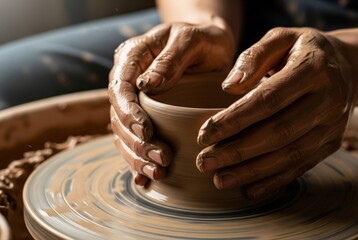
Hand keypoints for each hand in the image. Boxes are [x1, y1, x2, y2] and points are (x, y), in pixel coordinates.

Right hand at [108, 22, 235, 185]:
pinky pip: (136, 141)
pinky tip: (147, 179)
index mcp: (132, 56)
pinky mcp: (147, 116)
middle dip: (137, 142)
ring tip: (160, 172)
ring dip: (138, 157)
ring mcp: (136, 100)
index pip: (120, 88)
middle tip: (162, 157)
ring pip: (125, 134)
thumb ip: (170, 58)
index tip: (147, 131)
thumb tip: (147, 84)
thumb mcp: (191, 40)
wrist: (212, 46)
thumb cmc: (202, 39)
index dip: (129, 113)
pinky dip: (139, 162)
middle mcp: (128, 80)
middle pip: (120, 116)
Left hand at [196, 28, 357, 198]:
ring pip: (289, 155)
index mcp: (313, 69)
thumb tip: (229, 87)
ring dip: (252, 171)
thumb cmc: (302, 50)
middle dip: (238, 151)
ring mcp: (332, 126)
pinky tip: (248, 190)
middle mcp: (328, 100)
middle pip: (279, 132)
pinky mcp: (331, 144)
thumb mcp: (280, 38)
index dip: (235, 119)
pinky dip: (274, 181)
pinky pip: (301, 166)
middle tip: (204, 162)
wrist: (348, 67)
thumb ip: (254, 57)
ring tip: (219, 180)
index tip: (204, 134)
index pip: (269, 99)